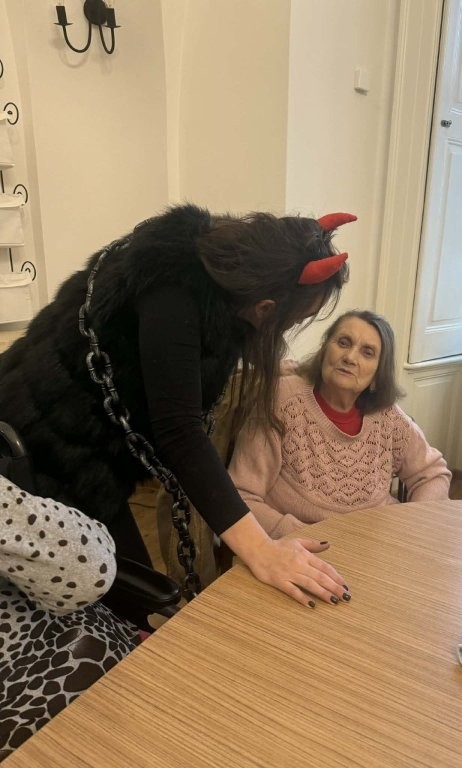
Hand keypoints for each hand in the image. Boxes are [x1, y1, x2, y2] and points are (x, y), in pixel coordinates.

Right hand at [220, 512, 349, 607]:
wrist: (258, 550)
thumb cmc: (278, 546)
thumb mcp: (297, 542)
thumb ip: (313, 545)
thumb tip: (328, 544)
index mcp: (305, 555)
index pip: (325, 567)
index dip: (336, 577)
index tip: (345, 586)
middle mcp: (299, 564)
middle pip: (320, 577)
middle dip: (334, 587)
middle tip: (345, 597)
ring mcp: (290, 573)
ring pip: (310, 584)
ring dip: (323, 593)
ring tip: (334, 601)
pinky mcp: (280, 582)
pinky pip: (293, 591)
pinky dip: (303, 598)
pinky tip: (312, 605)